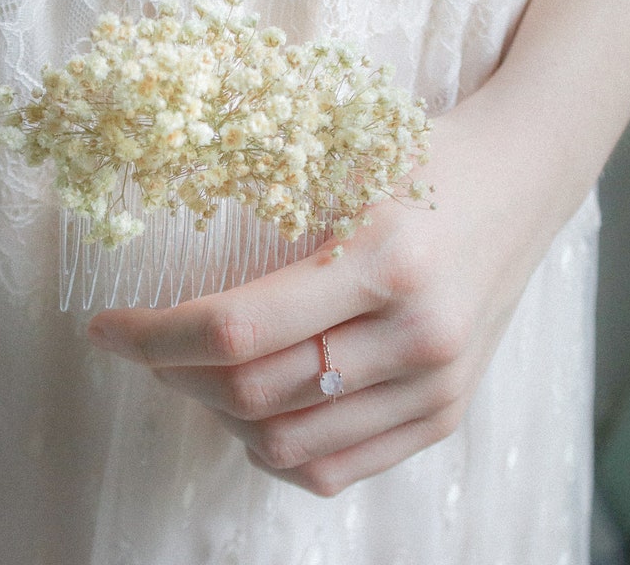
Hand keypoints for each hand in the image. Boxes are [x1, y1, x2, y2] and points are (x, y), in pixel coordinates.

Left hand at [87, 96, 568, 495]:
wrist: (522, 182)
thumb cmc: (422, 161)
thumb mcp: (343, 169)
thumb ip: (268, 235)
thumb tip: (168, 292)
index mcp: (384, 260)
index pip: (234, 330)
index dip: (152, 337)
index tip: (107, 327)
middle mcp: (417, 336)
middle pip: (254, 395)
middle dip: (176, 375)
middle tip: (151, 345)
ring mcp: (436, 387)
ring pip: (288, 446)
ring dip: (221, 418)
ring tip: (204, 376)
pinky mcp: (445, 415)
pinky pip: (336, 470)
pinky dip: (276, 452)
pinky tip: (255, 413)